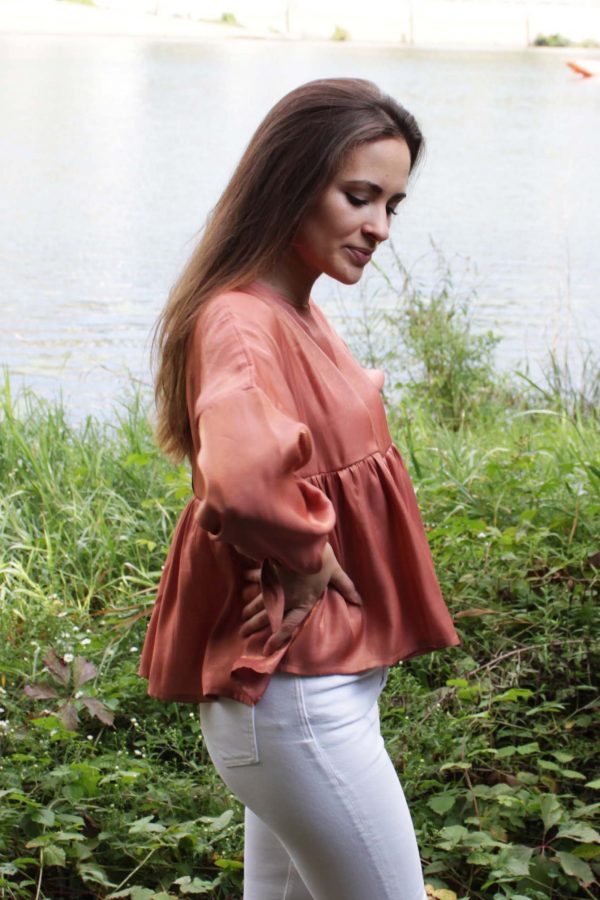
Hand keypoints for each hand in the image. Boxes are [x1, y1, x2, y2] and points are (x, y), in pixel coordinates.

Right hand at [239, 543, 361, 653]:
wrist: (300, 540)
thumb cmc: (320, 558)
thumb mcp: (334, 571)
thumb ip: (345, 586)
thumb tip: (359, 601)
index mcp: (302, 602)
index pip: (288, 626)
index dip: (277, 639)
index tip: (266, 650)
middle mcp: (285, 598)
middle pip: (267, 617)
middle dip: (254, 626)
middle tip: (242, 633)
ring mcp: (274, 586)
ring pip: (259, 601)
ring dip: (249, 610)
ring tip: (242, 617)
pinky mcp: (267, 571)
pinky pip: (258, 578)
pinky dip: (252, 579)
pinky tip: (245, 579)